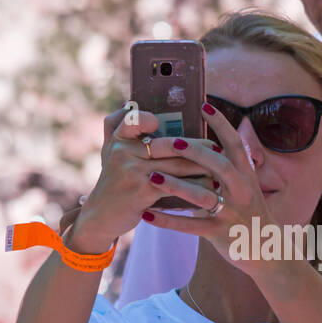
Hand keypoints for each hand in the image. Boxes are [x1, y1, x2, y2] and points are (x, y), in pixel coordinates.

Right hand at [68, 103, 219, 244]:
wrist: (101, 216)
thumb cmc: (114, 182)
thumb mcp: (111, 153)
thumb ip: (120, 129)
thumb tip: (135, 106)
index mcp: (119, 138)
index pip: (133, 119)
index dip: (148, 118)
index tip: (163, 122)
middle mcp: (123, 152)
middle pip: (168, 145)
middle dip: (196, 148)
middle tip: (218, 150)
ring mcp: (131, 172)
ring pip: (175, 166)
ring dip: (201, 168)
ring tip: (221, 170)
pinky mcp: (141, 192)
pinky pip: (174, 187)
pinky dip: (193, 188)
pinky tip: (208, 189)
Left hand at [138, 102, 277, 275]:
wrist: (267, 251)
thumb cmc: (250, 215)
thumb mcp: (247, 188)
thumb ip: (229, 170)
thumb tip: (205, 147)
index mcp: (247, 176)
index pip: (234, 144)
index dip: (221, 124)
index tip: (205, 105)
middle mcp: (242, 191)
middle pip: (219, 166)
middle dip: (195, 152)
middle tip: (171, 140)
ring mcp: (231, 213)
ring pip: (202, 196)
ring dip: (176, 186)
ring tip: (152, 176)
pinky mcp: (220, 233)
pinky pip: (190, 227)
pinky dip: (168, 221)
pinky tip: (147, 215)